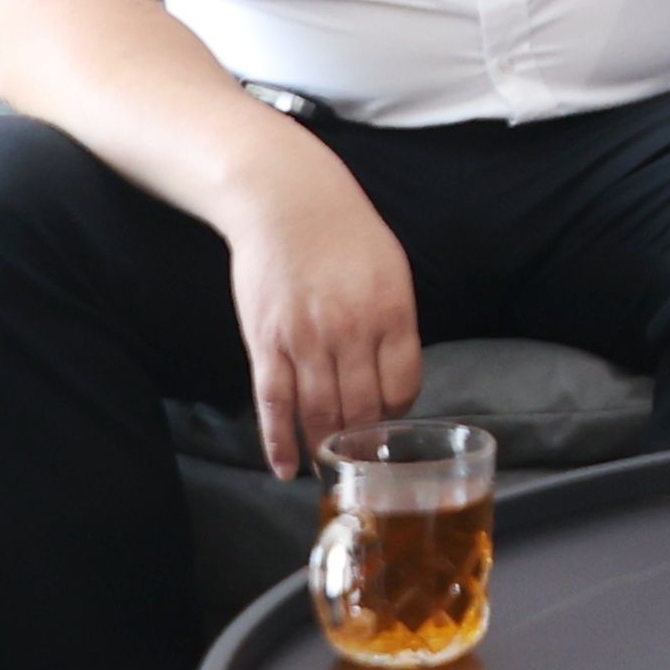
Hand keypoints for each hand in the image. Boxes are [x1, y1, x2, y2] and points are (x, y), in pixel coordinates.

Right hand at [223, 137, 424, 474]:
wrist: (285, 200)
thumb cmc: (344, 232)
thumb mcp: (391, 270)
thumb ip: (395, 322)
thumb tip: (395, 375)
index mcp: (392, 312)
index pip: (403, 386)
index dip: (398, 414)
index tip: (390, 423)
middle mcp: (351, 331)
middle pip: (362, 409)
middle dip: (364, 442)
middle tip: (361, 462)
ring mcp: (306, 340)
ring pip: (320, 414)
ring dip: (326, 450)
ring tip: (331, 470)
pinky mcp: (266, 343)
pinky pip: (274, 404)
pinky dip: (280, 442)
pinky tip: (287, 468)